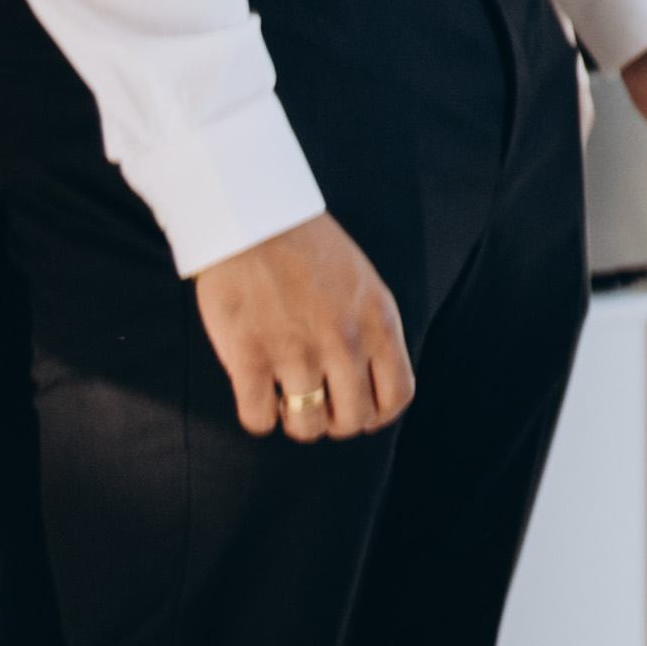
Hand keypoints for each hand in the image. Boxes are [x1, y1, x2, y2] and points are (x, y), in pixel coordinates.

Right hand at [190, 213, 413, 439]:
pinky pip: (259, 419)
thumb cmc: (308, 249)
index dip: (377, 413)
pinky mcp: (249, 357)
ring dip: (296, 421)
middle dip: (335, 420)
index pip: (396, 397)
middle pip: (352, 421)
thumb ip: (371, 332)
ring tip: (286, 398)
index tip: (359, 409)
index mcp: (378, 321)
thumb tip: (371, 383)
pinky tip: (258, 394)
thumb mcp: (363, 284)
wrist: (254, 218)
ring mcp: (296, 352)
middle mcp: (343, 341)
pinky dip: (259, 416)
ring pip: (307, 427)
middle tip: (318, 403)